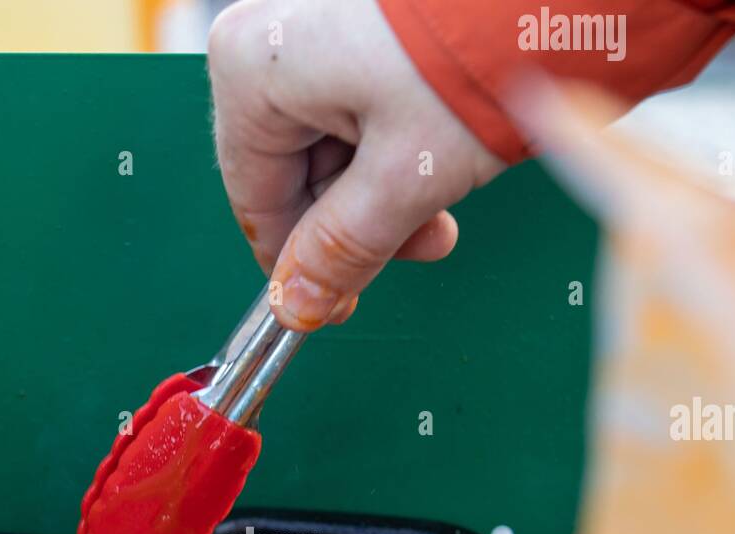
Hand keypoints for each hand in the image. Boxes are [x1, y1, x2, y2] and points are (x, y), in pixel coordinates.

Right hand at [208, 0, 503, 330]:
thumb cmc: (481, 45)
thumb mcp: (405, 176)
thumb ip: (343, 249)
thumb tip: (297, 304)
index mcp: (253, 70)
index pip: (256, 202)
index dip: (299, 266)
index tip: (334, 305)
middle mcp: (269, 39)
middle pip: (296, 175)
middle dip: (362, 222)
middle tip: (423, 242)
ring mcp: (316, 27)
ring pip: (332, 147)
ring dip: (388, 190)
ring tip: (444, 197)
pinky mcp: (359, 24)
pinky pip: (358, 107)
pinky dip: (398, 145)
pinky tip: (442, 153)